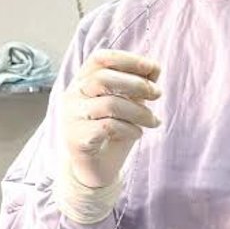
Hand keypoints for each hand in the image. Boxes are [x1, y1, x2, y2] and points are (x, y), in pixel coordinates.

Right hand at [62, 49, 161, 189]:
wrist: (94, 169)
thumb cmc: (112, 132)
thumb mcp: (128, 105)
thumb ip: (137, 86)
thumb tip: (154, 68)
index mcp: (82, 81)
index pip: (99, 59)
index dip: (127, 59)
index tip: (153, 67)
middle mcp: (72, 96)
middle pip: (103, 78)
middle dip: (137, 84)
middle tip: (158, 94)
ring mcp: (71, 117)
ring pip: (109, 104)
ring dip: (139, 111)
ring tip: (153, 121)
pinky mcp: (76, 139)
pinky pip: (108, 127)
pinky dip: (130, 129)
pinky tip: (137, 134)